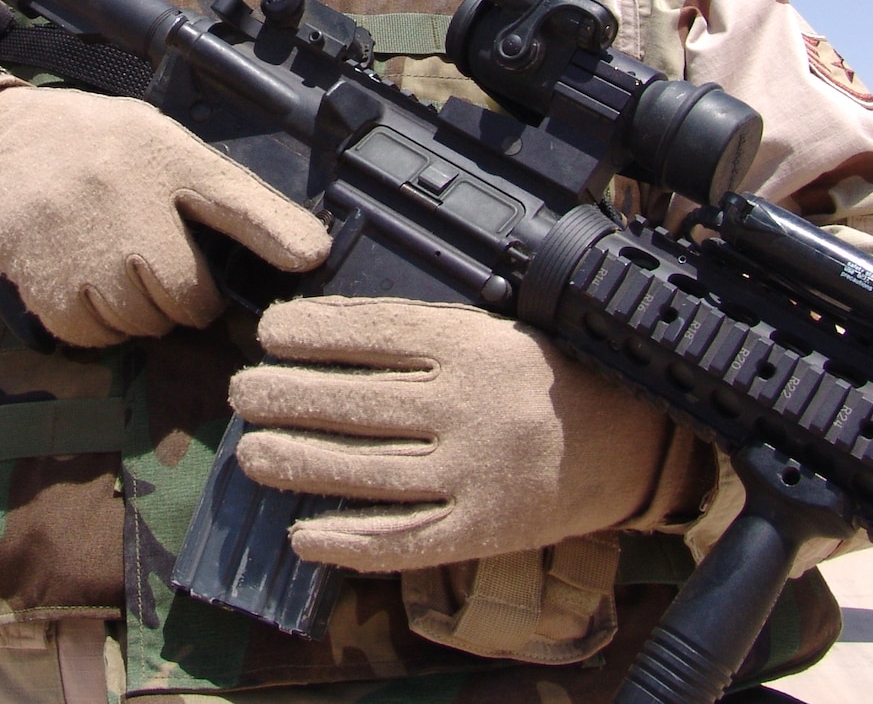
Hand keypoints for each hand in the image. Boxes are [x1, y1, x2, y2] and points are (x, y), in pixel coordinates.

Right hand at [0, 77, 329, 346]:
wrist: (0, 144)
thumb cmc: (101, 150)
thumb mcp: (166, 149)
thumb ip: (234, 200)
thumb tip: (310, 251)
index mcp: (167, 157)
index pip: (234, 198)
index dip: (277, 232)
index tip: (311, 256)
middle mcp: (127, 196)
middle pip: (185, 296)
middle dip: (183, 300)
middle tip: (162, 272)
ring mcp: (82, 240)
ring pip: (139, 322)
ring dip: (139, 316)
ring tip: (121, 274)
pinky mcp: (42, 277)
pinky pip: (91, 335)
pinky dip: (96, 327)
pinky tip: (87, 286)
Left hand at [230, 297, 713, 571]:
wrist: (631, 439)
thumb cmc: (545, 374)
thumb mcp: (492, 329)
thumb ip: (421, 333)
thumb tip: (323, 333)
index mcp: (472, 344)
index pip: (373, 333)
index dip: (312, 333)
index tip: (268, 333)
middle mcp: (469, 406)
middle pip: (358, 402)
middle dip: (288, 396)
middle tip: (241, 392)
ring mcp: (476, 472)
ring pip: (369, 470)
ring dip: (300, 462)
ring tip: (250, 454)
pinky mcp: (483, 529)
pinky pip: (405, 541)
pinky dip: (349, 542)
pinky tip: (303, 536)